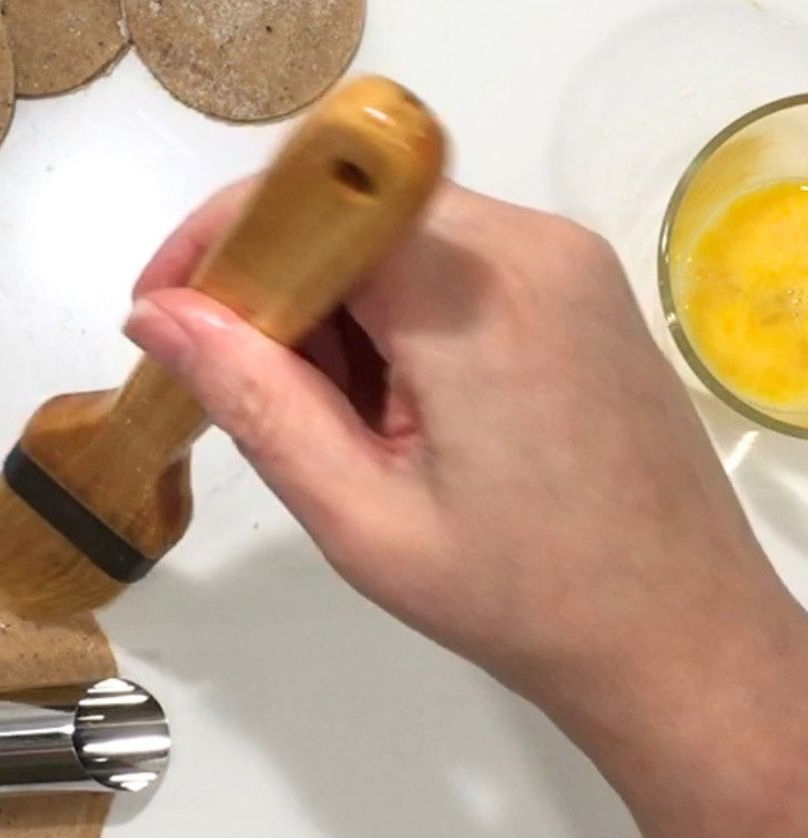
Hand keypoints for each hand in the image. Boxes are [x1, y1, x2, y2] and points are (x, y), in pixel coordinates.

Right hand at [125, 179, 804, 775]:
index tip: (168, 309)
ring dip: (342, 313)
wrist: (679, 640)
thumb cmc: (526, 599)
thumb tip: (157, 315)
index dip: (223, 239)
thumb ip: (253, 399)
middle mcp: (532, 245)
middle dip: (281, 290)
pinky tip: (406, 416)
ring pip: (400, 237)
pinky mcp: (582, 287)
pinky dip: (400, 319)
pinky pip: (455, 262)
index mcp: (475, 292)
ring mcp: (568, 260)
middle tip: (264, 401)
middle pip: (354, 213)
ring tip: (354, 433)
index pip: (312, 197)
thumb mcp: (360, 515)